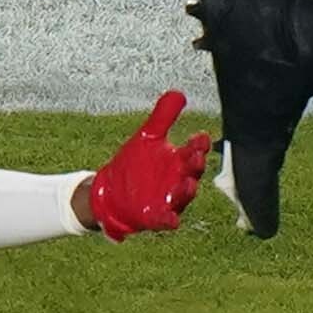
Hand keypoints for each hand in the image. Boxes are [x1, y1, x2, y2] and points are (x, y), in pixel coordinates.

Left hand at [88, 91, 211, 241]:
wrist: (112, 191)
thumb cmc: (136, 164)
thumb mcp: (148, 137)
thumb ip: (163, 117)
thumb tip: (178, 93)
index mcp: (179, 159)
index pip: (195, 149)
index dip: (199, 144)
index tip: (200, 136)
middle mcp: (178, 179)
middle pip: (193, 172)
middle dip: (196, 165)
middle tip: (196, 157)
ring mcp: (169, 199)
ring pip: (183, 196)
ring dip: (186, 191)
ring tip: (188, 184)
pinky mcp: (154, 216)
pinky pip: (166, 219)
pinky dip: (169, 219)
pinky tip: (172, 219)